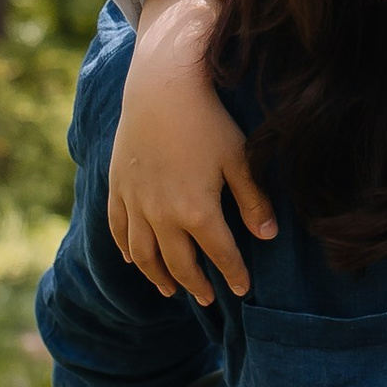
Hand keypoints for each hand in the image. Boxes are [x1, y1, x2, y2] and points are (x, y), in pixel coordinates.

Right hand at [107, 0, 275, 302]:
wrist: (160, 88)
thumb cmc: (207, 121)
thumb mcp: (239, 159)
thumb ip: (253, 200)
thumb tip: (269, 236)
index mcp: (197, 211)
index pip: (220, 255)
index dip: (233, 274)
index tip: (243, 289)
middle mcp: (162, 216)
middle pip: (179, 264)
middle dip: (196, 285)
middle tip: (207, 298)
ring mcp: (136, 204)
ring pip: (144, 255)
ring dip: (158, 277)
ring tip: (171, 290)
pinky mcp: (117, 188)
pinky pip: (119, 230)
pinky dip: (127, 251)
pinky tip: (135, 261)